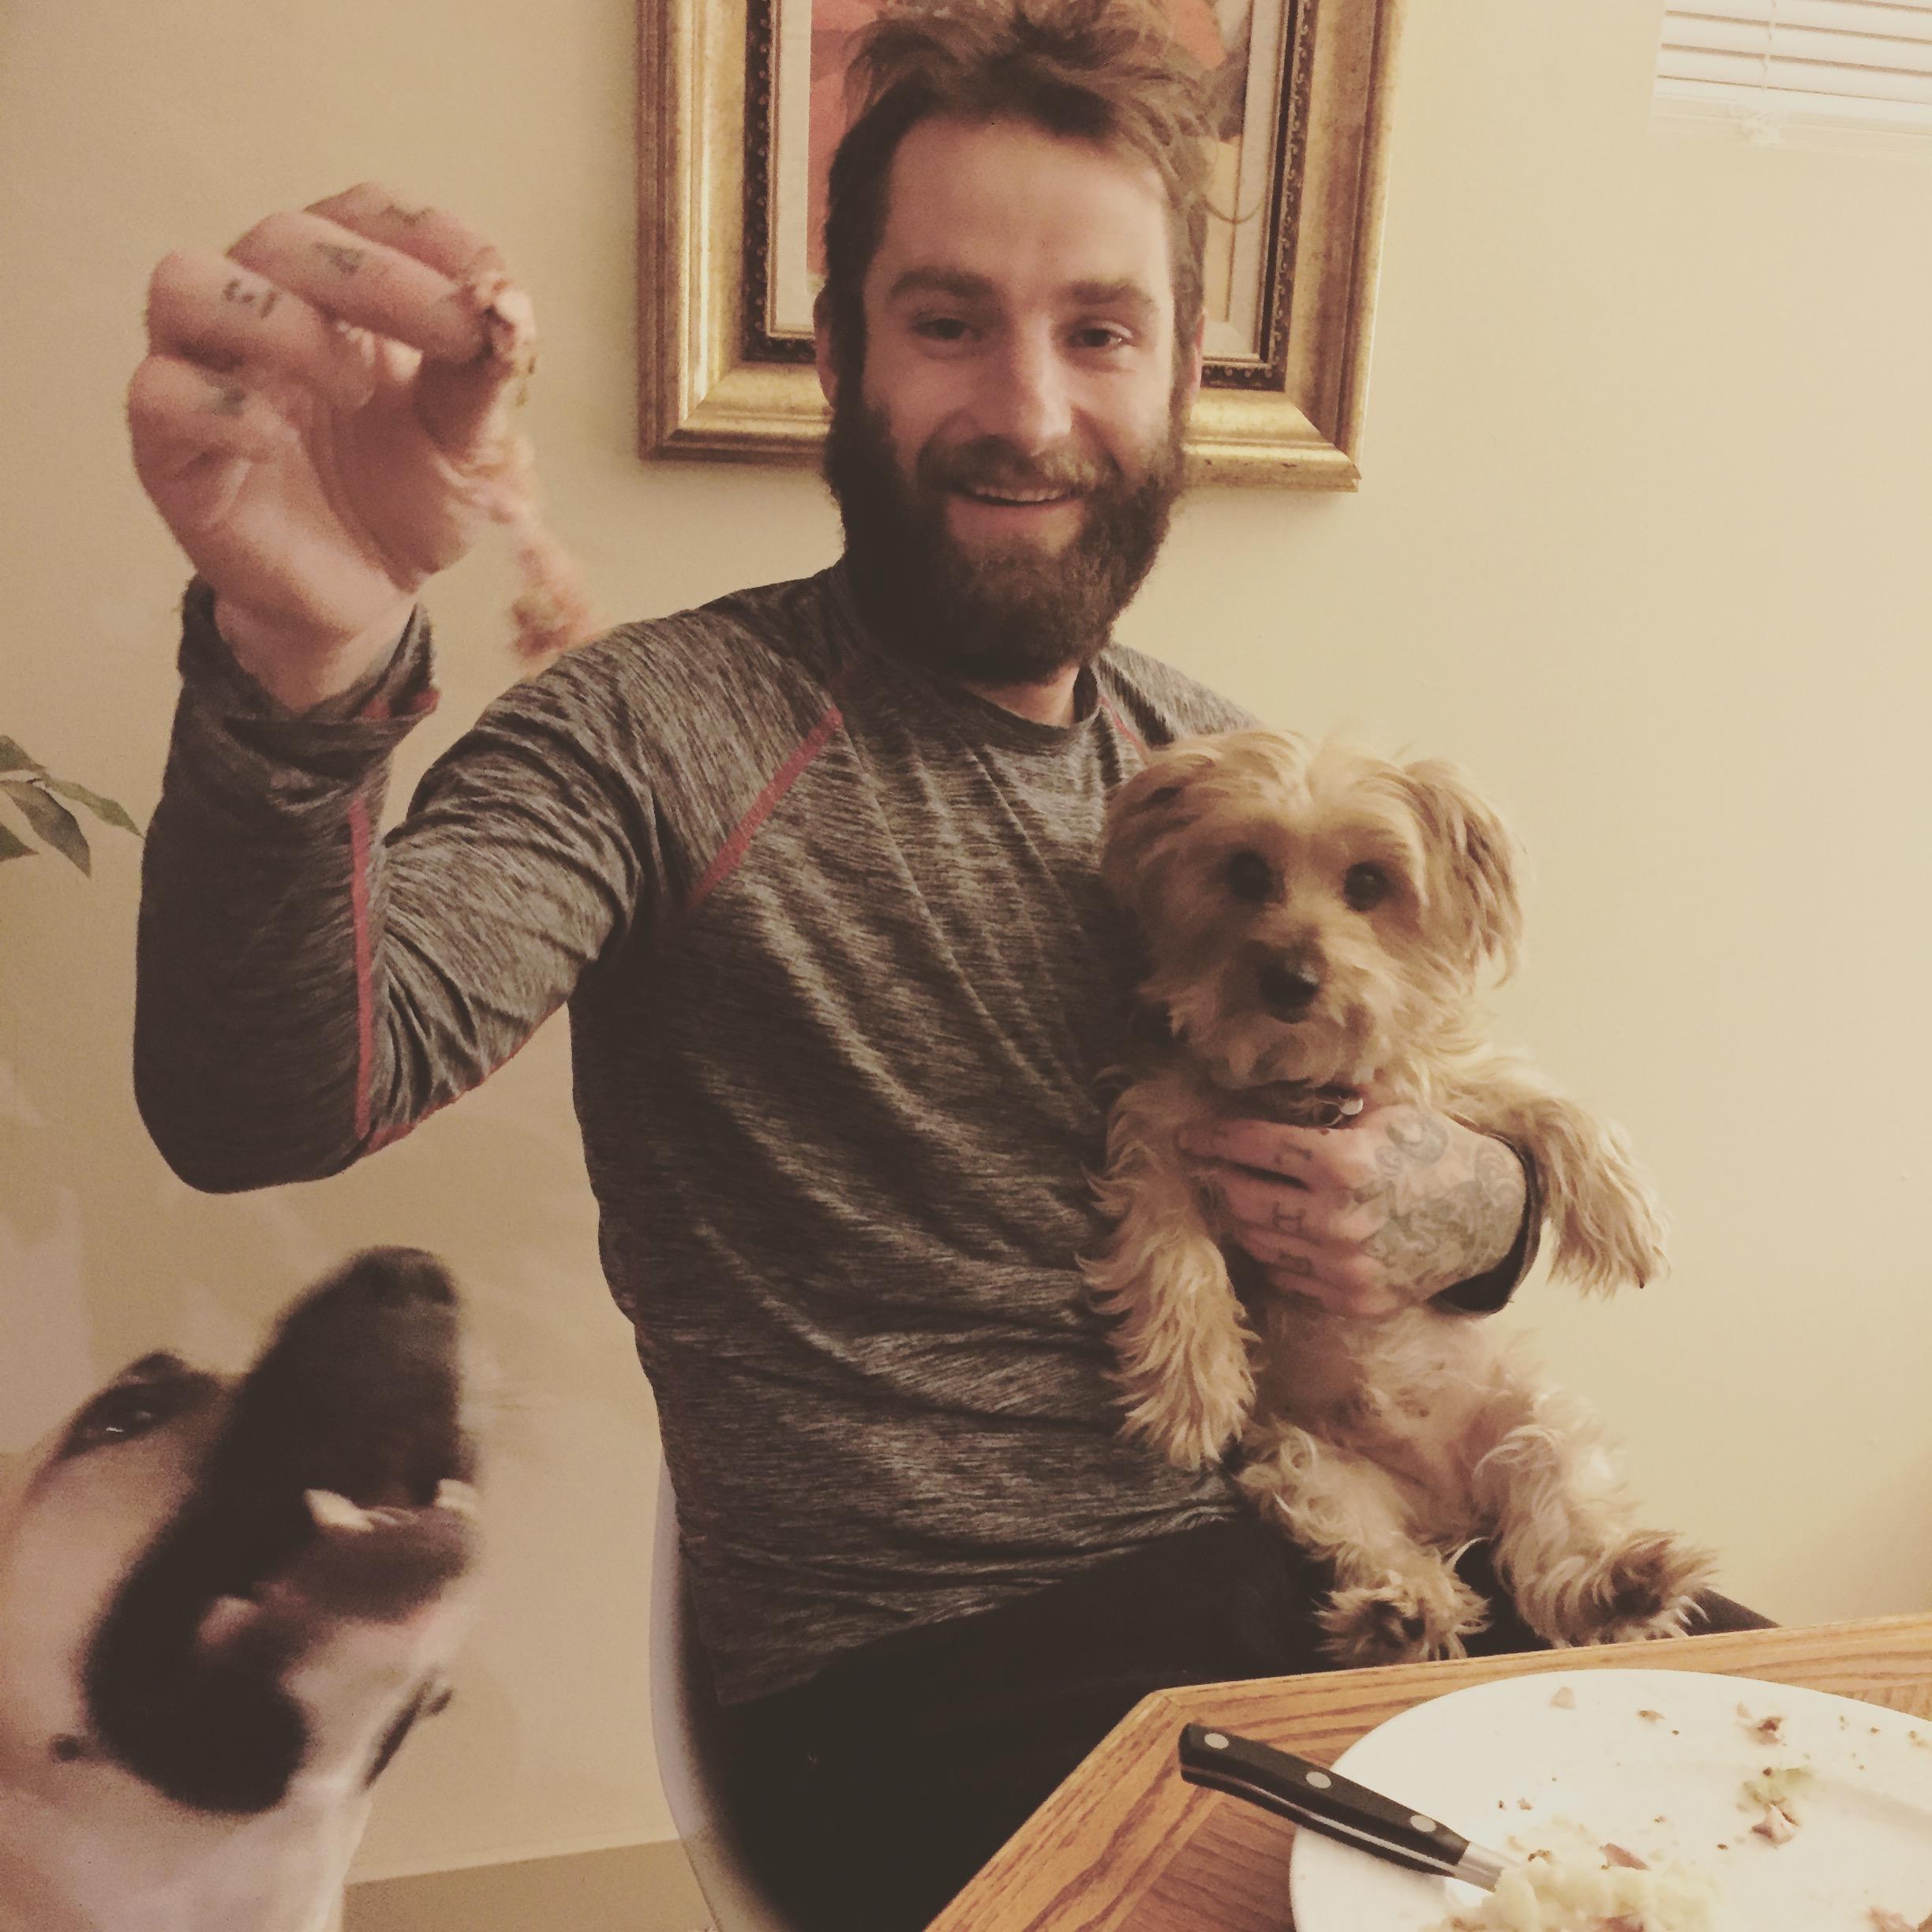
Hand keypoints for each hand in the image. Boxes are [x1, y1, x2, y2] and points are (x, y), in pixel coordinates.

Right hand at [128, 183, 534, 707]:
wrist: (367, 600)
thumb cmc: (409, 503)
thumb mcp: (471, 448)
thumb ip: (485, 382)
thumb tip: (511, 314)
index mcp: (338, 295)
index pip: (360, 214)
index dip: (424, 232)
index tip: (492, 278)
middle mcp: (261, 311)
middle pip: (282, 238)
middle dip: (375, 274)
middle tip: (454, 328)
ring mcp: (205, 373)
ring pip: (189, 284)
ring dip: (280, 320)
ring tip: (355, 387)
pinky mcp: (168, 448)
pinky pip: (160, 394)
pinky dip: (220, 407)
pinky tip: (275, 438)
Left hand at [1180, 1097, 1527, 1318]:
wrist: (1489, 1214)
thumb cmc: (1433, 1149)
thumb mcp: (1386, 1108)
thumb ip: (1328, 1097)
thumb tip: (1265, 1076)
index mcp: (1343, 1163)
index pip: (1252, 1146)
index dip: (1213, 1137)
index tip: (1189, 1134)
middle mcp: (1338, 1221)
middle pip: (1243, 1199)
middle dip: (1220, 1177)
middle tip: (1210, 1164)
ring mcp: (1345, 1268)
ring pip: (1258, 1241)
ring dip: (1243, 1216)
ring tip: (1241, 1193)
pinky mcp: (1354, 1300)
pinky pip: (1288, 1275)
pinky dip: (1276, 1250)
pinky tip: (1281, 1228)